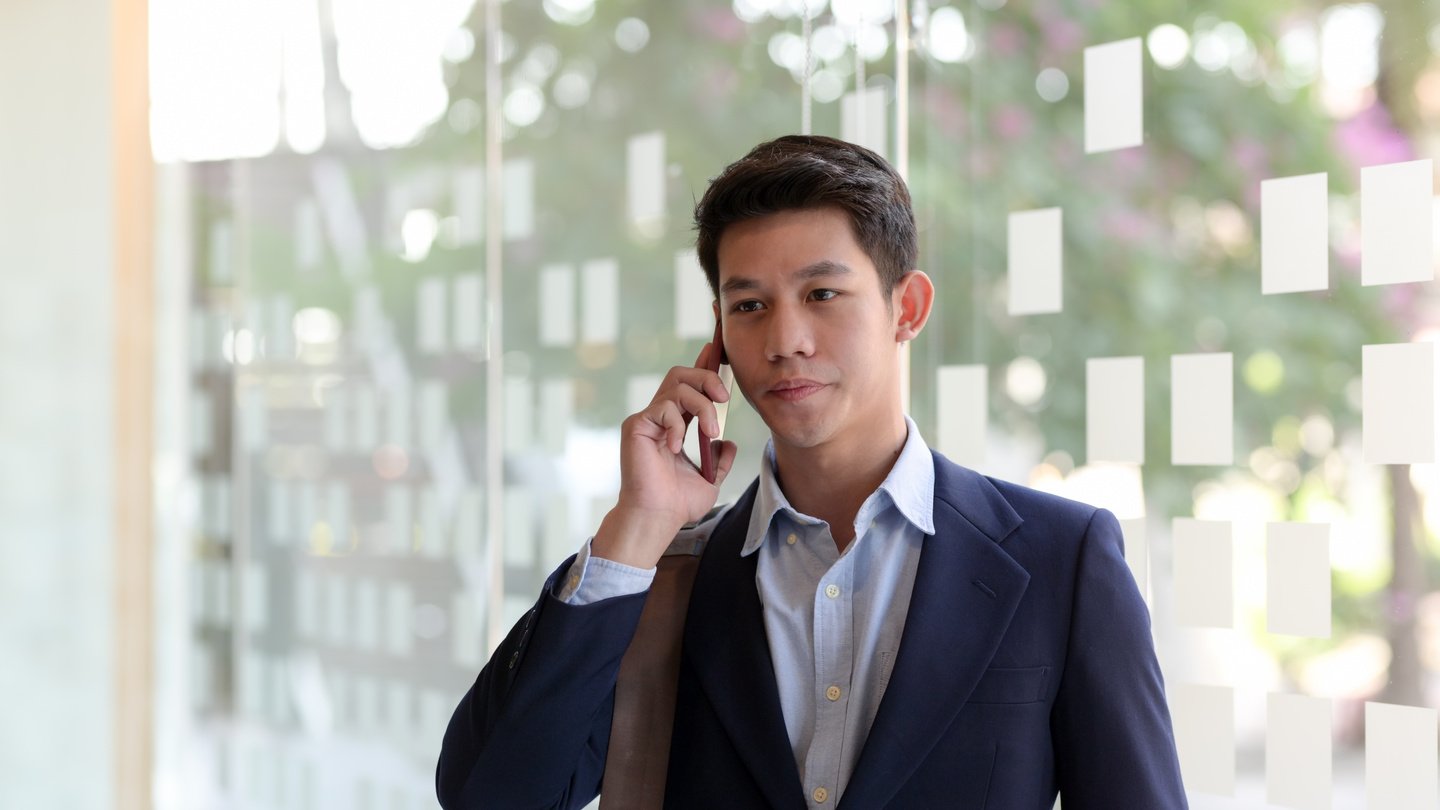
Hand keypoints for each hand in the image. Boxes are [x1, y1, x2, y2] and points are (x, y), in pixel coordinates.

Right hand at [592, 342, 737, 568]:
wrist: (658, 517)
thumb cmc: (677, 502)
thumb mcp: (710, 478)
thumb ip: (721, 459)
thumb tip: (730, 443)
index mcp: (674, 424)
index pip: (688, 386)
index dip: (702, 366)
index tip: (715, 351)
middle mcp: (659, 417)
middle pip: (680, 375)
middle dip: (707, 378)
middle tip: (724, 398)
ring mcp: (646, 420)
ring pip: (676, 386)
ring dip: (702, 406)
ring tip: (710, 432)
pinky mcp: (636, 426)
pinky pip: (663, 408)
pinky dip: (677, 425)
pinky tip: (676, 448)